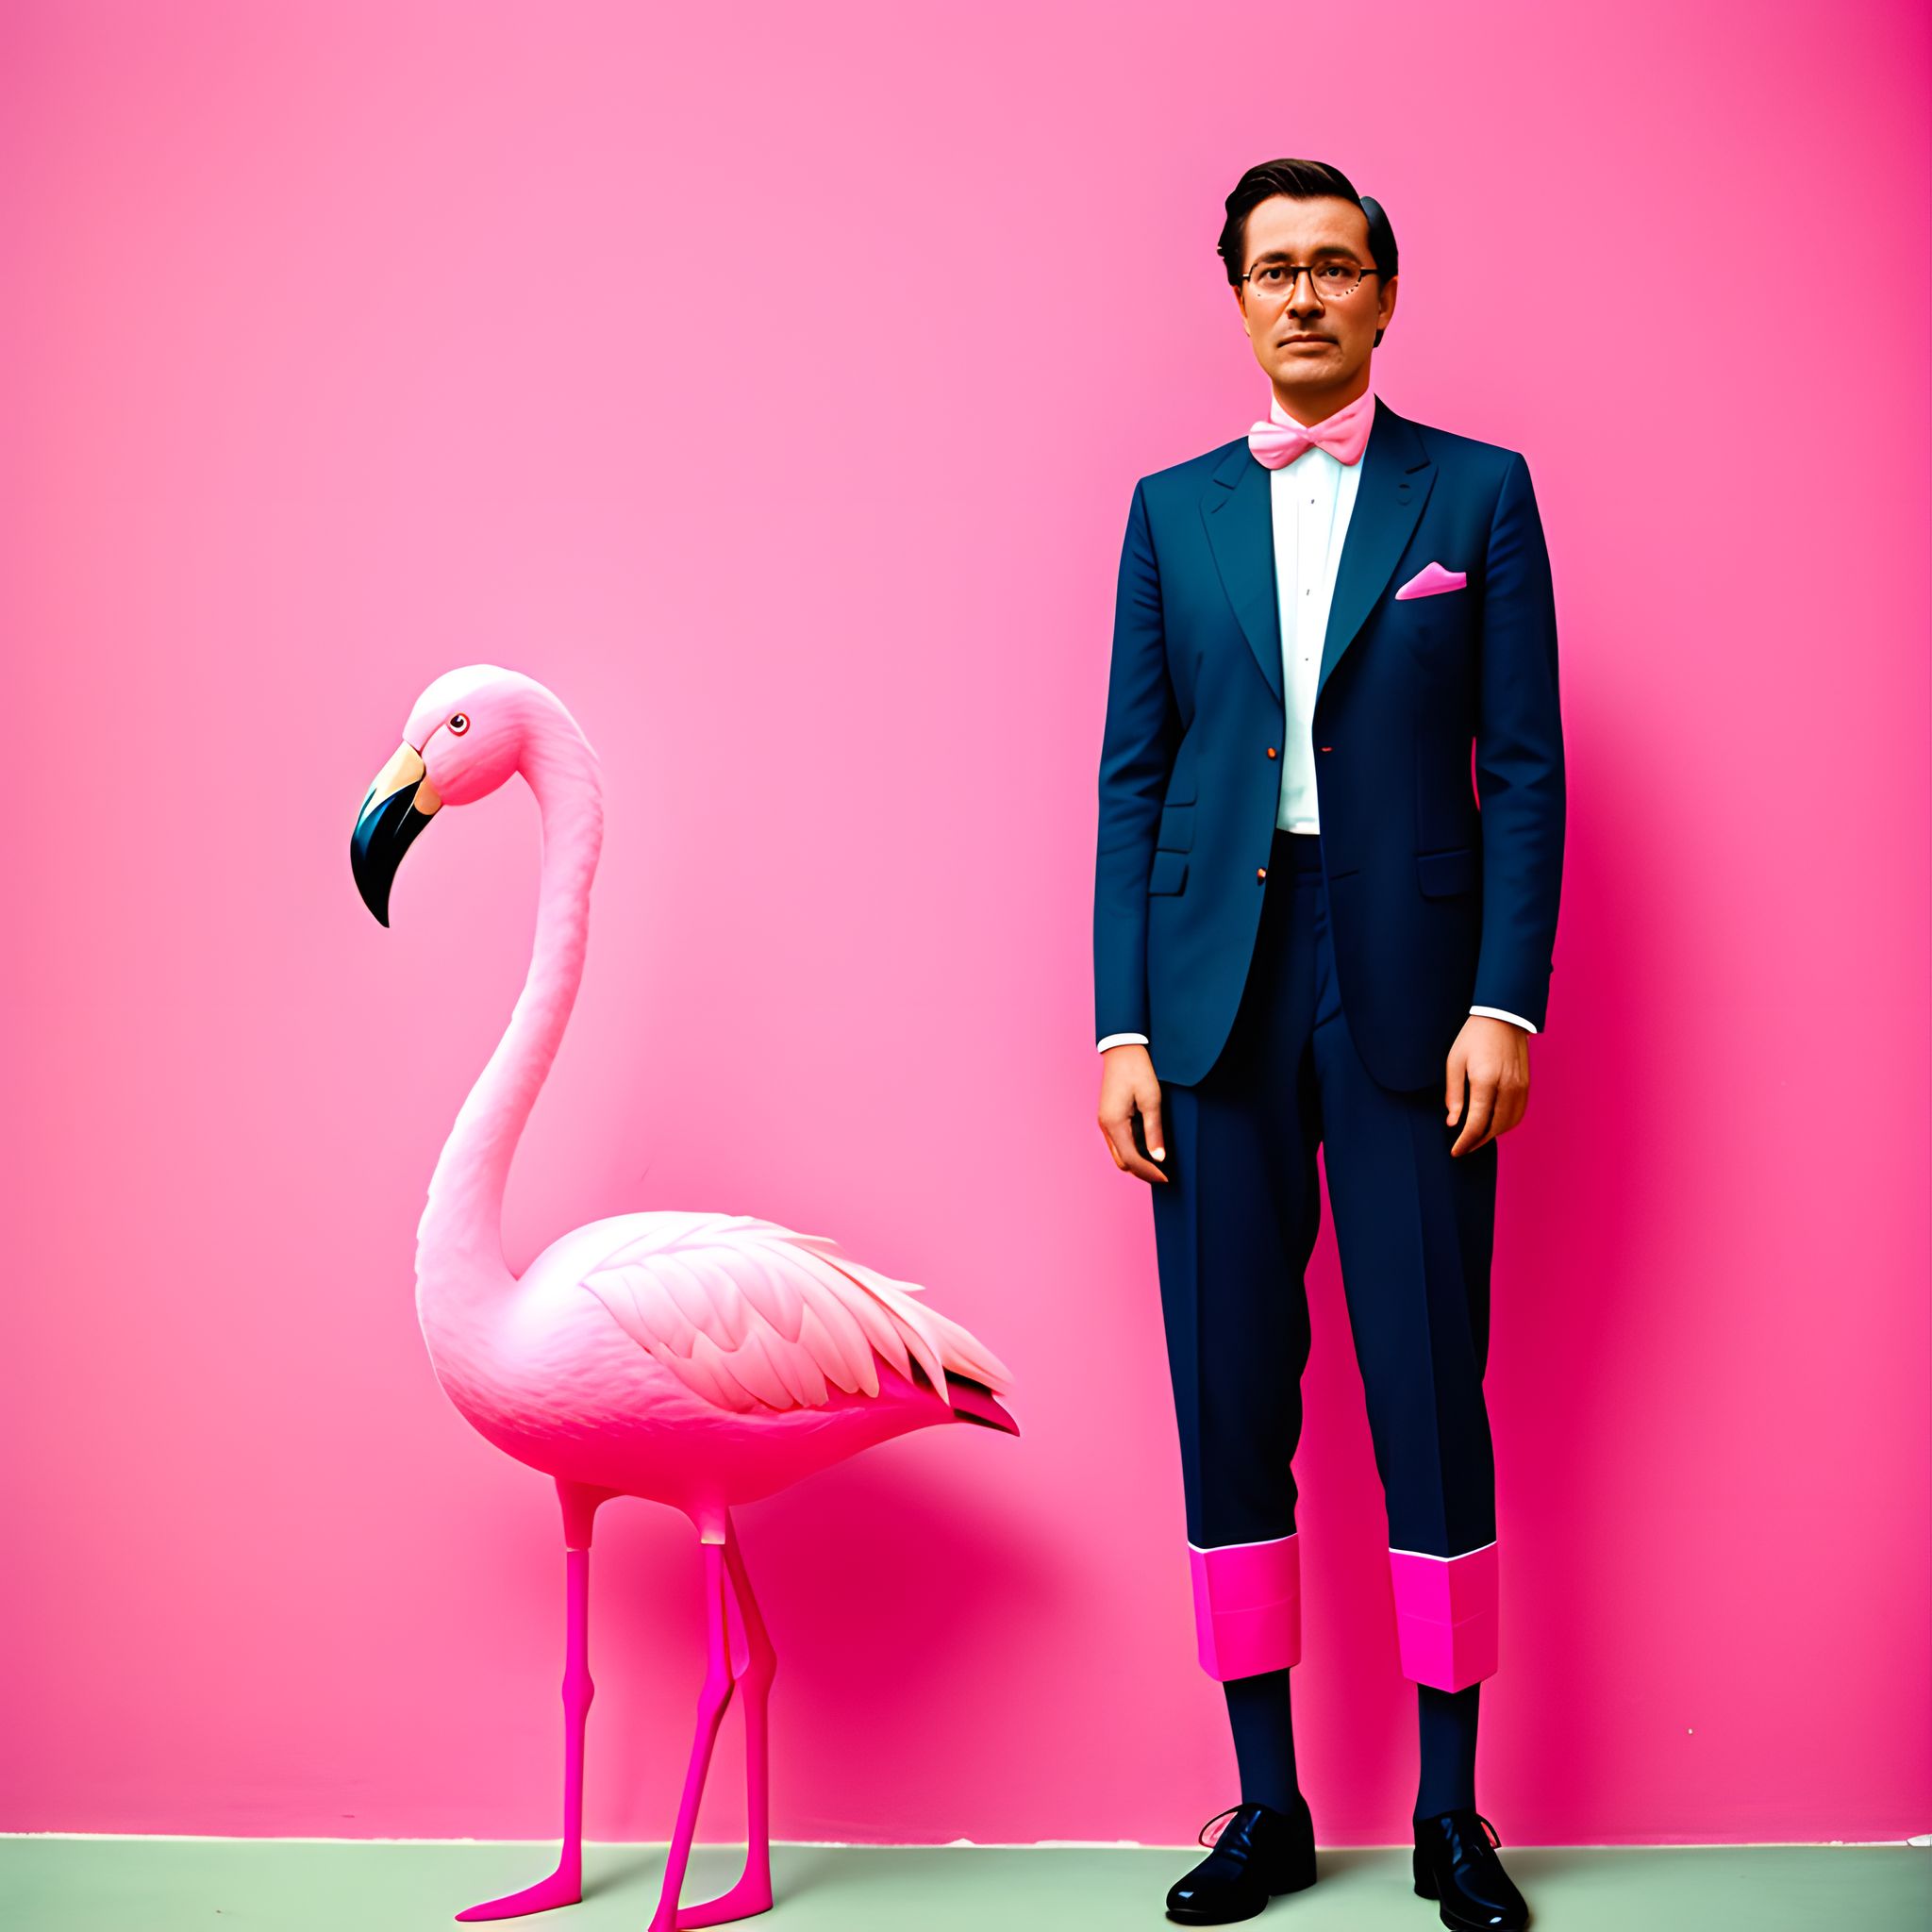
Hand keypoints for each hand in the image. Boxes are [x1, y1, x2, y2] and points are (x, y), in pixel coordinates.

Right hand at [1098, 1042, 1168, 1183]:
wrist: (1123, 1050)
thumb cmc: (1138, 1071)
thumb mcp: (1151, 1100)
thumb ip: (1154, 1131)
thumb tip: (1159, 1158)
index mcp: (1114, 1123)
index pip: (1131, 1160)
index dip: (1149, 1172)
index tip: (1166, 1178)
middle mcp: (1105, 1126)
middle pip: (1122, 1162)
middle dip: (1142, 1171)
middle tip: (1163, 1174)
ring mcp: (1104, 1122)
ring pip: (1118, 1154)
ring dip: (1136, 1162)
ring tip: (1157, 1164)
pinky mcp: (1108, 1117)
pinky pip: (1118, 1143)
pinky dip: (1131, 1151)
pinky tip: (1147, 1148)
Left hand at [1445, 1015, 1529, 1154]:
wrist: (1502, 1017)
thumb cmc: (1473, 1038)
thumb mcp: (1454, 1062)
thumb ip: (1453, 1095)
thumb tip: (1454, 1123)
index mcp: (1485, 1080)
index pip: (1477, 1122)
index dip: (1465, 1141)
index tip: (1455, 1151)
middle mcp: (1507, 1086)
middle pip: (1495, 1127)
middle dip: (1477, 1142)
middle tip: (1463, 1148)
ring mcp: (1520, 1086)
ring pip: (1509, 1124)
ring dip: (1493, 1135)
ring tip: (1475, 1138)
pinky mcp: (1526, 1085)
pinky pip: (1518, 1113)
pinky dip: (1506, 1124)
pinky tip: (1492, 1124)